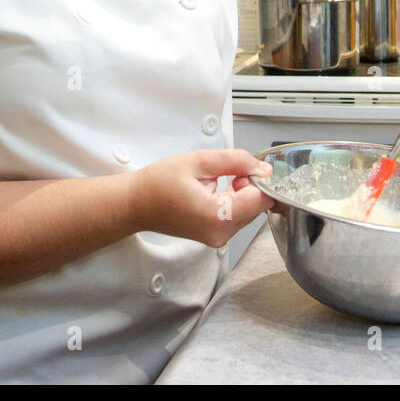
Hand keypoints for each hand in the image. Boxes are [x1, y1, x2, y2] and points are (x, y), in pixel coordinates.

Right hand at [131, 149, 274, 247]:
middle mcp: (220, 233)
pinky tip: (213, 192)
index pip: (262, 199)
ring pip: (250, 212)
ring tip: (214, 182)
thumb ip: (236, 161)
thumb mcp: (200, 161)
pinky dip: (233, 202)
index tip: (244, 168)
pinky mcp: (215, 238)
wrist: (136, 203)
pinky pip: (237, 217)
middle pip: (258, 207)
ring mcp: (218, 239)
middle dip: (249, 186)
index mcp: (217, 215)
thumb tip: (262, 168)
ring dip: (241, 194)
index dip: (258, 179)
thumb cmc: (159, 183)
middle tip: (226, 173)